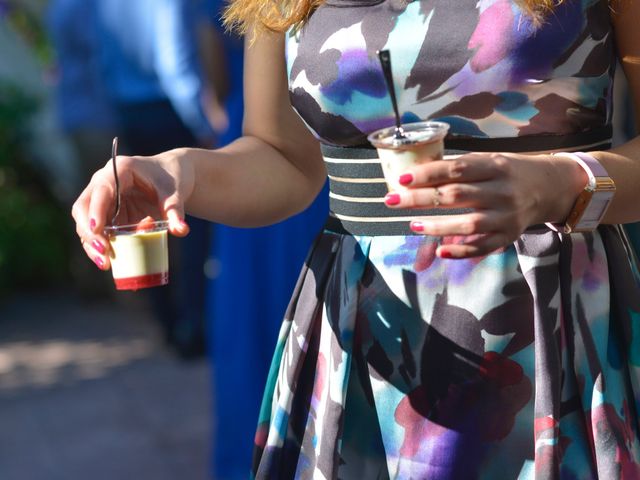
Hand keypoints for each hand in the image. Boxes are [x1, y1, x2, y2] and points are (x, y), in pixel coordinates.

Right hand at [71, 150, 193, 269]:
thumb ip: (175, 211)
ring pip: (86, 222)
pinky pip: (97, 232)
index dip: (96, 210)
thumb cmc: (171, 180)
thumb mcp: (175, 194)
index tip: (97, 229)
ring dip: (92, 244)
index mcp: (119, 170)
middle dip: (89, 232)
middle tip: (104, 252)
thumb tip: (181, 230)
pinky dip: (100, 246)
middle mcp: (104, 183)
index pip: (101, 190)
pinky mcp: (107, 215)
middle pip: (83, 207)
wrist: (171, 176)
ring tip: (106, 264)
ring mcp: (102, 200)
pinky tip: (109, 262)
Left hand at [383, 152, 586, 258]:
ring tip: (412, 225)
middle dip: (419, 199)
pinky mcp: (509, 236)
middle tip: (391, 201)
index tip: (401, 179)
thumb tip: (416, 172)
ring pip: (467, 224)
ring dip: (436, 226)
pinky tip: (441, 252)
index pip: (456, 169)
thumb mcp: (489, 160)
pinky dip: (461, 252)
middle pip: (455, 196)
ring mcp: (506, 216)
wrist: (549, 187)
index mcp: (495, 166)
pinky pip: (482, 246)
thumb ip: (459, 167)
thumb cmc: (507, 172)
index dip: (426, 174)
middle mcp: (501, 191)